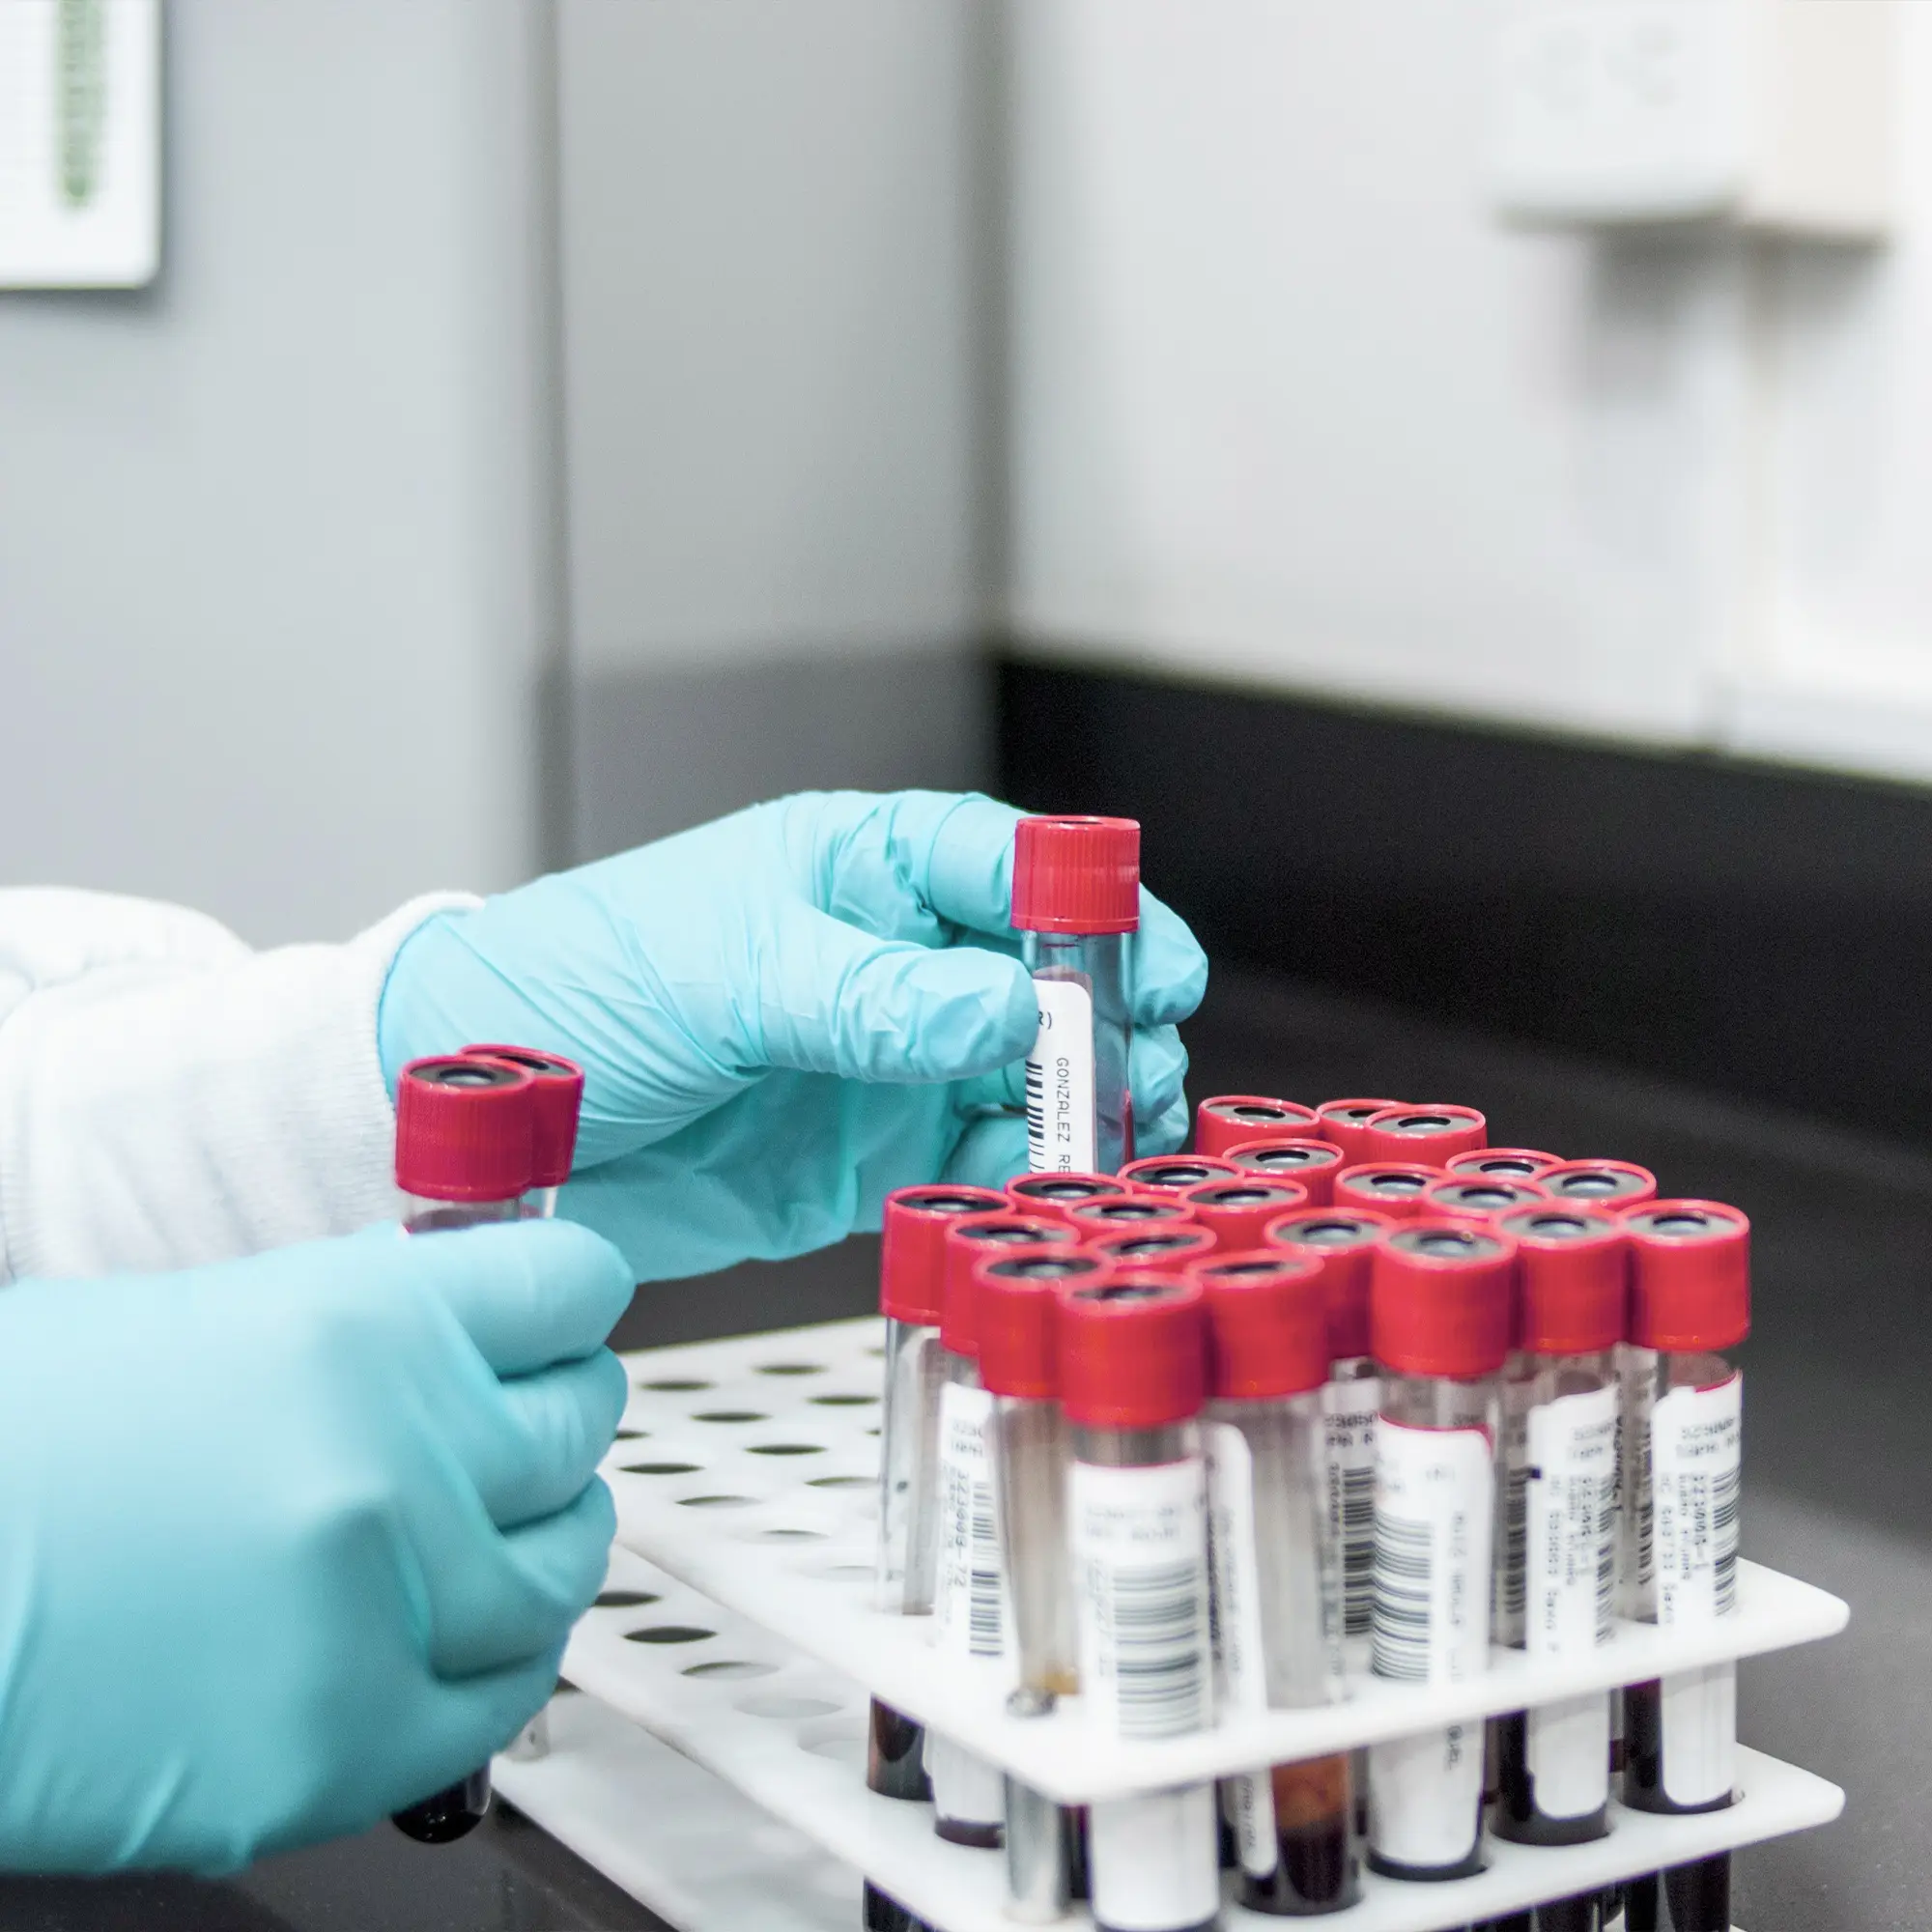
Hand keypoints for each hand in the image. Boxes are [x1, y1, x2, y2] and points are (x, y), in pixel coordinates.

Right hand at [0, 1219, 630, 1872]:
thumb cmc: (27, 1449)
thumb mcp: (212, 1322)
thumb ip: (370, 1329)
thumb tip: (478, 1340)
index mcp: (363, 1321)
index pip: (572, 1288)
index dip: (569, 1303)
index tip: (563, 1323)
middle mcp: (395, 1455)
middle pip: (581, 1423)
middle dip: (555, 1418)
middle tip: (520, 1429)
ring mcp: (381, 1608)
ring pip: (565, 1564)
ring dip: (545, 1541)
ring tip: (505, 1536)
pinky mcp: (342, 1744)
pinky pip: (503, 1695)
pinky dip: (499, 1659)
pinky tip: (465, 1635)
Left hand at [377, 791, 1207, 1278]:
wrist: (479, 1121)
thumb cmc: (576, 989)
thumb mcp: (729, 973)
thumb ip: (874, 997)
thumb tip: (1010, 1008)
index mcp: (855, 871)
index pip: (1006, 866)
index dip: (1092, 909)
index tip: (1154, 966)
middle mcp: (884, 962)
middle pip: (1038, 980)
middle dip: (1101, 1025)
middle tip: (1138, 1077)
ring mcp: (878, 1063)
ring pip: (1016, 1080)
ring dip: (1068, 1112)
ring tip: (1094, 1150)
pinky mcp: (859, 1158)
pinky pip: (963, 1164)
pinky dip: (1005, 1179)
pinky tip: (1021, 1192)